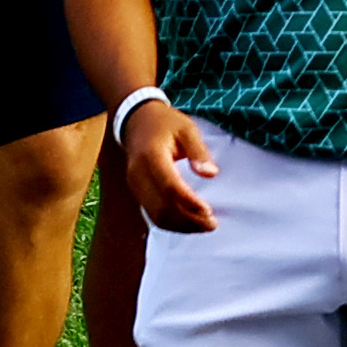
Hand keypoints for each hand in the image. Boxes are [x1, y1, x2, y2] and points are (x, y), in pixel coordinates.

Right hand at [116, 95, 222, 234]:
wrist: (137, 120)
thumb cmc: (165, 123)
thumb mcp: (187, 129)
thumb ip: (198, 152)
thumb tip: (211, 174)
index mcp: (151, 156)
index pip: (170, 186)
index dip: (189, 203)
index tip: (209, 212)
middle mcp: (138, 174)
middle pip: (161, 206)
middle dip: (187, 220)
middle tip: (212, 224)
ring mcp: (134, 185)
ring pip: (155, 215)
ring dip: (180, 225)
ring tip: (204, 226)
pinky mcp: (136, 192)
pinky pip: (151, 213)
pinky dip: (171, 223)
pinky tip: (189, 224)